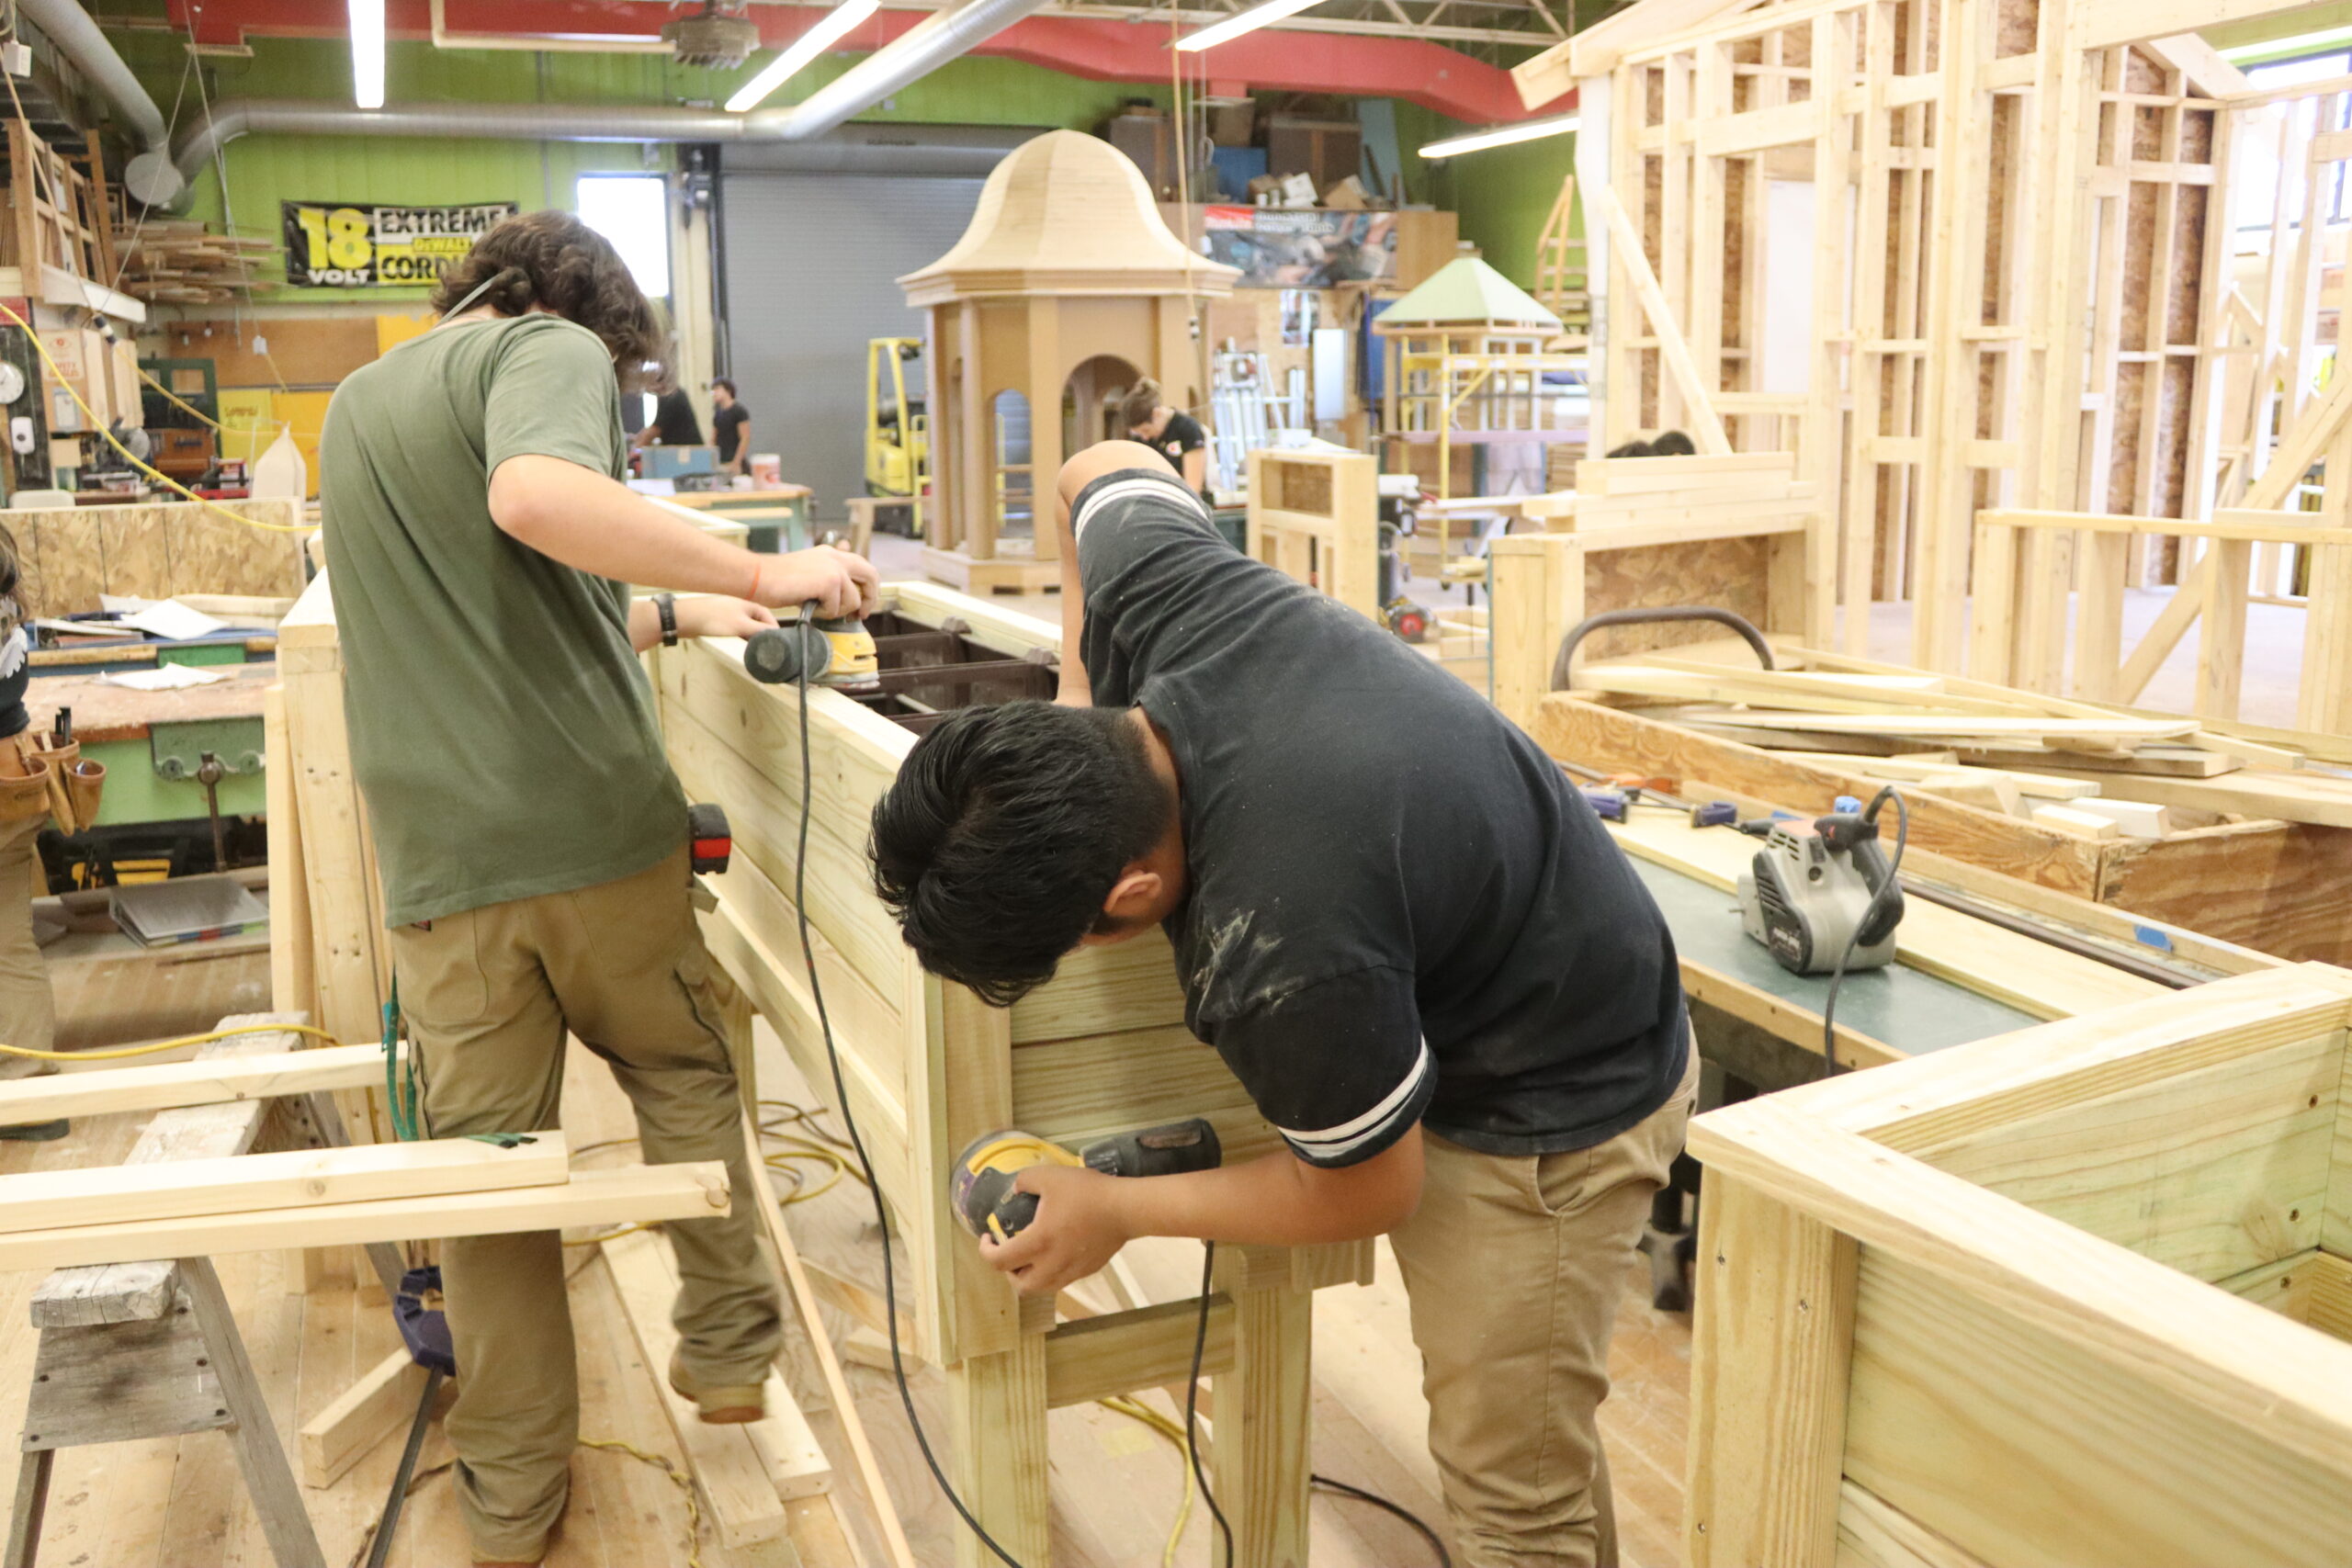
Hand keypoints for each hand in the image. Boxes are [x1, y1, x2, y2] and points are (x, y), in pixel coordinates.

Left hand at [677, 596, 778, 640]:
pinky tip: (738, 644)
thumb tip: (775, 635)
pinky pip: (736, 629)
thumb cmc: (715, 620)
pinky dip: (740, 636)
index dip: (774, 630)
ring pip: (747, 627)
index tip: (779, 643)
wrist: (687, 618)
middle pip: (758, 622)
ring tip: (753, 648)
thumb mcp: (742, 626)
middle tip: (765, 648)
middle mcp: (741, 607)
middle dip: (762, 634)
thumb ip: (760, 631)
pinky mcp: (721, 620)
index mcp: (749, 604)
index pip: (769, 617)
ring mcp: (730, 613)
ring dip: (750, 637)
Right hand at [751, 545, 879, 618]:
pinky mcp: (829, 581)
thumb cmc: (778, 580)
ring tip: (816, 608)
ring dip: (837, 611)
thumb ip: (829, 580)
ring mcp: (834, 568)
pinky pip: (837, 608)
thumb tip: (848, 599)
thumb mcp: (810, 574)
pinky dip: (824, 613)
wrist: (758, 577)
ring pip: (853, 600)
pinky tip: (809, 607)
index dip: (868, 588)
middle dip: (870, 599)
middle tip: (860, 615)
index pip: (864, 567)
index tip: (862, 605)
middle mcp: (836, 557)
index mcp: (832, 554)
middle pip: (871, 576)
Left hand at [977, 1165, 1130, 1296]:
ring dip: (1030, 1276)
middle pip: (1020, 1285)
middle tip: (1009, 1252)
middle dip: (1008, 1272)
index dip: (986, 1251)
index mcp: (1037, 1243)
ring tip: (1031, 1256)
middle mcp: (1052, 1264)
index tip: (988, 1237)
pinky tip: (1057, 1251)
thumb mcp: (1049, 1176)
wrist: (1125, 1208)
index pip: (999, 1262)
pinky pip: (1061, 1280)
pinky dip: (1050, 1272)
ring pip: (1042, 1287)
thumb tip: (1016, 1189)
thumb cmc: (1087, 1192)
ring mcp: (1071, 1271)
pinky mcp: (1087, 1271)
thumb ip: (1024, 1180)